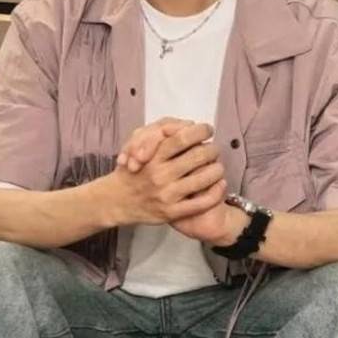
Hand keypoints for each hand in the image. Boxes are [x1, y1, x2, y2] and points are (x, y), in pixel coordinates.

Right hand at [108, 118, 230, 234]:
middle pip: (197, 156)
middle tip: (215, 149)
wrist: (116, 201)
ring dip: (217, 169)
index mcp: (152, 156)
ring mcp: (167, 194)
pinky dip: (216, 192)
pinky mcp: (172, 212)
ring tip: (218, 166)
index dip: (200, 131)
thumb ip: (159, 134)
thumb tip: (187, 125)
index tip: (208, 130)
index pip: (181, 138)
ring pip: (203, 178)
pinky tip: (221, 184)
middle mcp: (160, 174)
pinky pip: (201, 202)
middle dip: (212, 149)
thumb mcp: (136, 146)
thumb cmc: (132, 171)